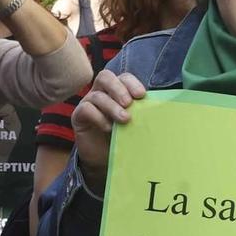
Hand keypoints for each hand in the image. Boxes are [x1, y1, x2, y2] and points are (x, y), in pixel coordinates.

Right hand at [72, 69, 147, 187]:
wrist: (104, 158)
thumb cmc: (122, 137)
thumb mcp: (135, 123)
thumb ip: (142, 113)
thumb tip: (158, 109)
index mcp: (117, 90)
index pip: (123, 77)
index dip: (132, 83)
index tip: (141, 95)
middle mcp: (101, 92)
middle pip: (105, 77)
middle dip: (118, 89)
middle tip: (128, 104)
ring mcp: (88, 102)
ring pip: (97, 95)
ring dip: (112, 106)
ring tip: (124, 120)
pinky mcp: (78, 116)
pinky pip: (86, 109)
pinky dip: (99, 117)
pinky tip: (109, 128)